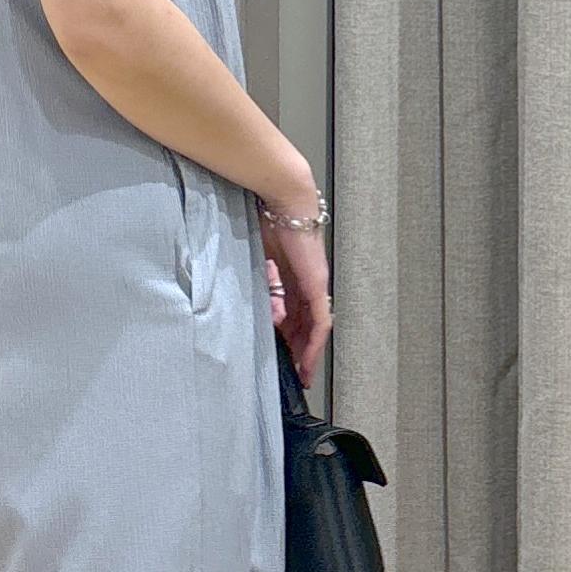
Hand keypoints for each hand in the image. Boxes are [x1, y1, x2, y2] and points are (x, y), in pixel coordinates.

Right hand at [260, 208, 331, 388]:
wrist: (282, 199)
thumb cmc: (268, 216)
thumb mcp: (257, 255)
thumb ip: (258, 278)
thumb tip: (251, 300)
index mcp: (292, 273)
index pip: (294, 311)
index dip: (290, 334)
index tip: (283, 351)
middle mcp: (307, 281)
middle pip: (306, 324)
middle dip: (299, 350)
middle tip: (294, 371)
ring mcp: (314, 284)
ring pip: (315, 328)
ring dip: (308, 352)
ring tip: (302, 372)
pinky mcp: (317, 285)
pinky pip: (319, 322)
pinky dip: (314, 344)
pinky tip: (307, 359)